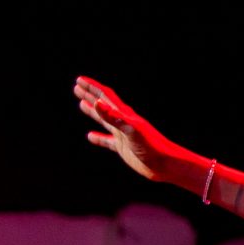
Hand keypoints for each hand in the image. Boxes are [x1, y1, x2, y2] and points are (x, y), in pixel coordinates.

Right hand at [73, 77, 204, 190]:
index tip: (79, 80)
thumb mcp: (131, 130)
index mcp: (125, 115)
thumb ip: (114, 117)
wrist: (166, 164)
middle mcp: (123, 122)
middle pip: (104, 105)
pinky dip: (98, 138)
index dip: (92, 87)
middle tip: (77, 87)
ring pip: (104, 120)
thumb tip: (97, 102)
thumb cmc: (152, 147)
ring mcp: (123, 134)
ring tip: (82, 104)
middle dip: (90, 95)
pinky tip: (90, 136)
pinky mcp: (124, 147)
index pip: (106, 96)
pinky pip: (107, 141)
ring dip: (93, 111)